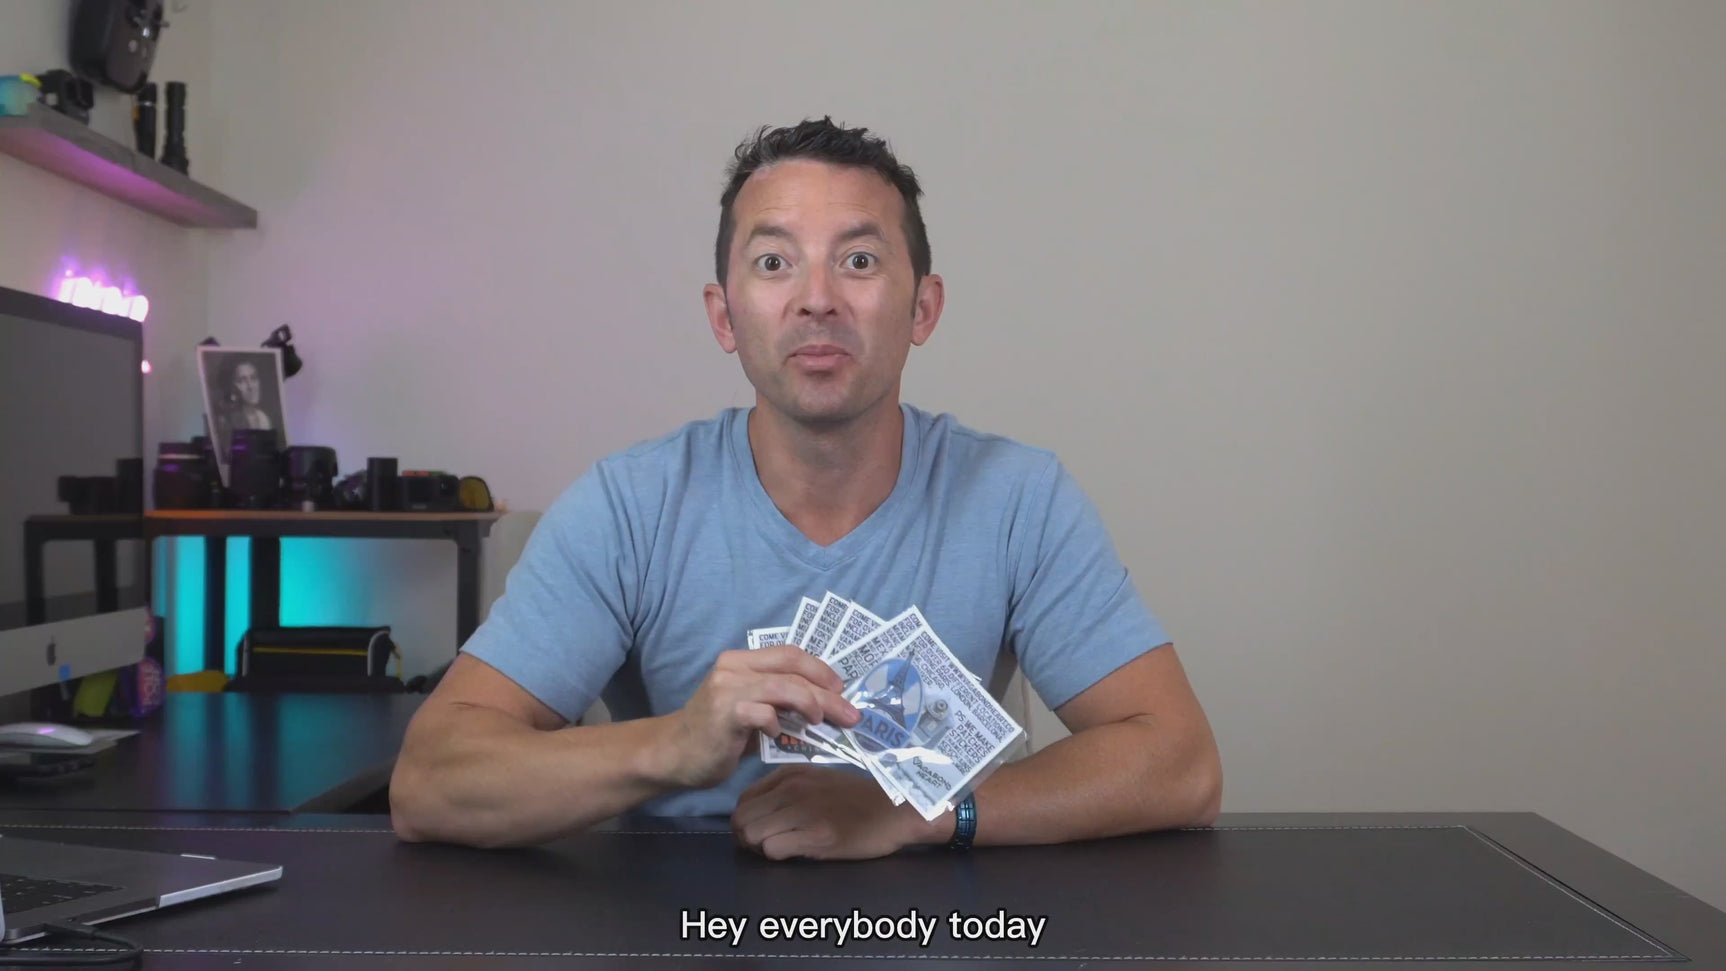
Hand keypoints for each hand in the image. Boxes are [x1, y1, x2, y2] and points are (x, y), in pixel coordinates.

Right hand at [653, 645, 859, 789]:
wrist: (672, 754)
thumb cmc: (716, 735)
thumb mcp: (751, 710)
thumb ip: (780, 704)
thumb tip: (825, 709)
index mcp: (742, 660)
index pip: (790, 653)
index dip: (820, 669)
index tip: (841, 689)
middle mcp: (734, 668)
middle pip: (793, 668)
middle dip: (828, 691)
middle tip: (850, 713)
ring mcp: (728, 689)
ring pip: (785, 687)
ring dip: (813, 704)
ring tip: (824, 721)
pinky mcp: (725, 714)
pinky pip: (764, 713)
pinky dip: (778, 724)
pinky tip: (779, 735)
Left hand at [731, 765, 942, 860]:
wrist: (895, 809)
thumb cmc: (857, 798)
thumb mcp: (818, 780)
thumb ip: (788, 790)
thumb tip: (761, 811)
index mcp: (790, 774)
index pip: (743, 799)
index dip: (748, 819)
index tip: (764, 830)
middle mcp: (792, 789)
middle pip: (741, 818)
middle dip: (747, 837)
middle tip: (767, 845)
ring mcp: (803, 811)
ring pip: (751, 835)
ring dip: (760, 849)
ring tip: (781, 849)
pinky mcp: (816, 835)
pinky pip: (772, 849)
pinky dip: (777, 856)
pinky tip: (796, 853)